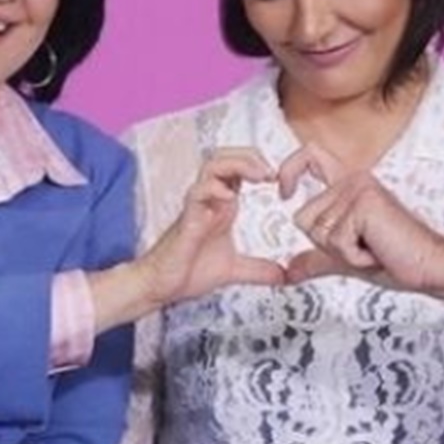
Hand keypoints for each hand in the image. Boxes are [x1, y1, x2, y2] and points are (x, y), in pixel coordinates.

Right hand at [140, 148, 285, 307]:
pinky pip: (197, 192)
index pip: (238, 168)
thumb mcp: (234, 269)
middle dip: (250, 156)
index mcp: (222, 206)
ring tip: (259, 176)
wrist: (159, 287)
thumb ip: (259, 270)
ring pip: (212, 166)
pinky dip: (214, 188)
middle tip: (272, 172)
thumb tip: (285, 277)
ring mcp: (196, 207)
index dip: (259, 164)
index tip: (279, 179)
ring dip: (238, 164)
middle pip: (225, 157)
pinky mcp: (186, 219)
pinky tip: (231, 197)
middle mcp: (209, 200)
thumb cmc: (188, 271)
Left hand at [276, 149, 443, 297]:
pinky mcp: (364, 204)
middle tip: (364, 245)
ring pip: (319, 232)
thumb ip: (316, 258)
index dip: (290, 169)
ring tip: (373, 246)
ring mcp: (359, 190)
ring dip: (344, 252)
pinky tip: (377, 249)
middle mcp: (354, 181)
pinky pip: (335, 241)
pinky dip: (354, 257)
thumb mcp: (346, 258)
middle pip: (304, 217)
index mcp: (349, 185)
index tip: (283, 191)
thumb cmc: (397, 259)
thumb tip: (289, 271)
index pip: (311, 156)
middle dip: (329, 244)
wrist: (430, 266)